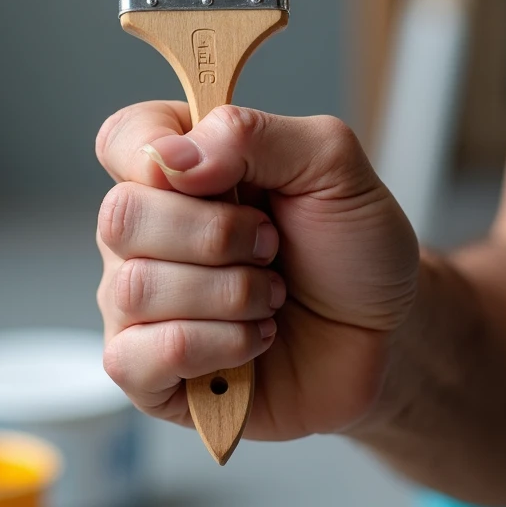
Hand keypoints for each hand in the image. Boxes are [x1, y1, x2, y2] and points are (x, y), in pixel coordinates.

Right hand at [95, 103, 417, 439]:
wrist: (384, 336)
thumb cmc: (351, 247)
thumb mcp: (331, 165)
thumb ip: (252, 135)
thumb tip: (170, 158)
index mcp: (179, 167)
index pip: (124, 140)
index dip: (160, 155)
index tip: (219, 178)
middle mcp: (146, 232)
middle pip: (121, 215)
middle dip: (216, 234)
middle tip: (271, 245)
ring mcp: (139, 304)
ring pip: (135, 288)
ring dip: (231, 294)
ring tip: (272, 296)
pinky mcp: (147, 371)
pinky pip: (139, 357)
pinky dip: (217, 346)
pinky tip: (253, 340)